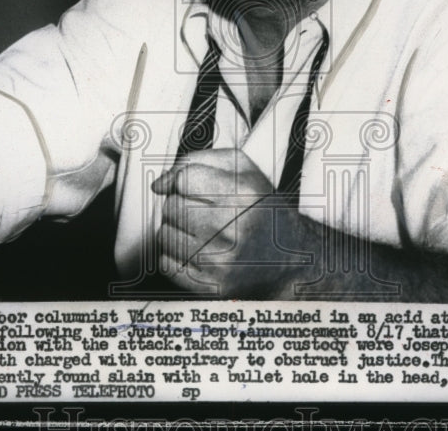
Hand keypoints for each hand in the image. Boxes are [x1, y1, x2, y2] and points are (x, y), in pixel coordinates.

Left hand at [152, 148, 310, 297]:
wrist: (288, 258)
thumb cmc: (261, 209)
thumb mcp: (241, 169)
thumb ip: (195, 161)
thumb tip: (159, 185)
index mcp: (244, 194)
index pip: (184, 178)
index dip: (186, 181)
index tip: (198, 188)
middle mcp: (234, 228)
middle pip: (171, 206)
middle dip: (183, 205)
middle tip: (206, 212)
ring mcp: (222, 260)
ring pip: (165, 234)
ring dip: (178, 231)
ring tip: (205, 232)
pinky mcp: (211, 286)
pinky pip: (167, 263)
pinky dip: (178, 256)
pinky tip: (201, 252)